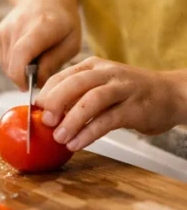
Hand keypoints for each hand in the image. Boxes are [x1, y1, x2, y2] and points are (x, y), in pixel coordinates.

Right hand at [0, 0, 80, 88]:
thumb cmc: (63, 22)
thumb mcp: (71, 44)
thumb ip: (54, 63)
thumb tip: (37, 83)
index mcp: (41, 26)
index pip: (22, 54)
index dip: (22, 76)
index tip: (29, 87)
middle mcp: (17, 26)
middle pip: (12, 64)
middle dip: (23, 77)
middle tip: (40, 75)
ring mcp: (5, 29)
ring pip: (6, 64)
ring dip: (19, 71)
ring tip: (36, 62)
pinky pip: (3, 59)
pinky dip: (14, 63)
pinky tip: (27, 56)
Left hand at [37, 57, 186, 150]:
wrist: (173, 94)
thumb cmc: (130, 93)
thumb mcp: (102, 85)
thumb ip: (78, 94)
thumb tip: (47, 113)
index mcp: (93, 66)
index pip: (63, 76)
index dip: (46, 93)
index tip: (36, 110)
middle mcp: (107, 73)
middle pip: (75, 84)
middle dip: (55, 103)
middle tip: (45, 122)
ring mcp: (123, 89)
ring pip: (91, 101)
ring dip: (72, 121)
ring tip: (59, 137)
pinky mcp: (135, 108)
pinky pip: (107, 120)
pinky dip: (89, 133)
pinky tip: (78, 143)